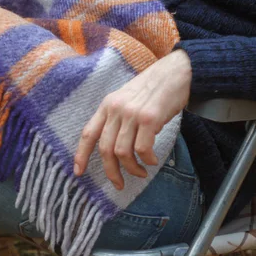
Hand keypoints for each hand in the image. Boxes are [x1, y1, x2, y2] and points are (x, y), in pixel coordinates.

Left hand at [74, 49, 191, 189]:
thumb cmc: (154, 88)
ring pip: (122, 152)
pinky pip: (142, 148)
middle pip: (105, 149)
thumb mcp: (128, 99)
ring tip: (141, 172)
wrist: (176, 71)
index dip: (81, 155)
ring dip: (132, 168)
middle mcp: (116, 109)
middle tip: (119, 183)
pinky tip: (153, 161)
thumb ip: (118, 118)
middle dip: (111, 171)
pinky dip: (147, 160)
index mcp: (107, 105)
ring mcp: (132, 113)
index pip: (88, 133)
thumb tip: (116, 148)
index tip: (78, 172)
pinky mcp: (149, 118)